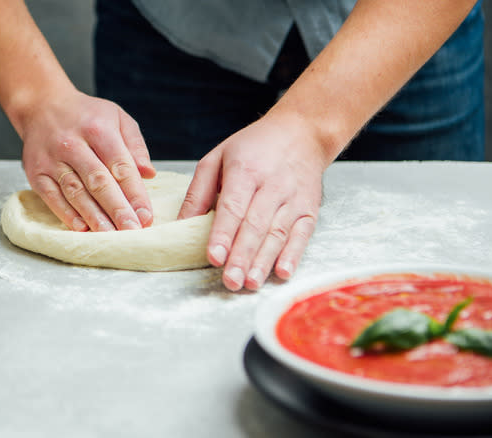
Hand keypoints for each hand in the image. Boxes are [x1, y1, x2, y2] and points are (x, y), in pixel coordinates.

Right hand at [20, 88, 155, 231]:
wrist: (42, 106)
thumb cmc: (87, 116)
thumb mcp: (117, 118)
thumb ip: (135, 145)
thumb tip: (148, 174)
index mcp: (98, 129)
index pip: (120, 166)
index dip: (134, 193)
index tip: (146, 215)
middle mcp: (73, 144)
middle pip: (98, 182)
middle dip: (117, 209)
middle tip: (131, 230)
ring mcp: (52, 160)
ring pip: (75, 192)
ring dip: (94, 217)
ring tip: (110, 235)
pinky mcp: (36, 173)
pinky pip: (52, 197)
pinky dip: (67, 214)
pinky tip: (82, 228)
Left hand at [178, 112, 326, 290]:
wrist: (301, 132)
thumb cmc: (253, 147)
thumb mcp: (217, 158)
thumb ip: (198, 192)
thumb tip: (182, 225)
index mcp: (245, 170)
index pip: (233, 206)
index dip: (223, 234)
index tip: (214, 258)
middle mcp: (272, 185)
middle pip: (255, 225)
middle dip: (242, 256)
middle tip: (230, 282)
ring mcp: (293, 198)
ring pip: (277, 233)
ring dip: (264, 261)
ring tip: (250, 283)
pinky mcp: (309, 209)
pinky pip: (302, 235)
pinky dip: (293, 255)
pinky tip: (282, 272)